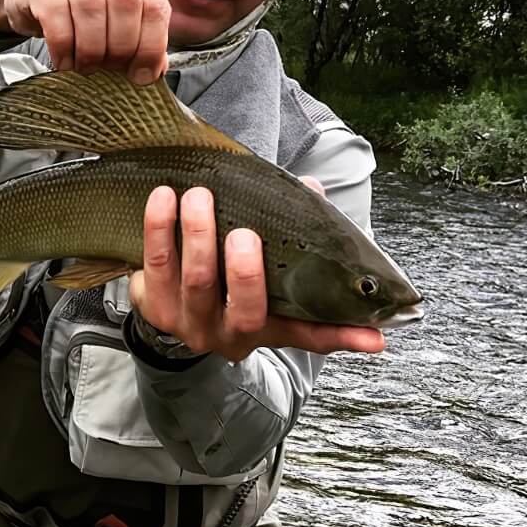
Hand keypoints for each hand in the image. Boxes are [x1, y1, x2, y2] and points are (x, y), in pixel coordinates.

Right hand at [0, 0, 169, 83]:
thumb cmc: (83, 12)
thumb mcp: (119, 23)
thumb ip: (142, 42)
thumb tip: (153, 72)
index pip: (155, 5)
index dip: (151, 46)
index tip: (140, 75)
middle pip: (125, 2)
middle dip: (120, 46)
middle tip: (109, 69)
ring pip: (90, 6)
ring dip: (91, 48)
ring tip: (86, 67)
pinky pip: (55, 13)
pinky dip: (63, 45)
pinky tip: (64, 60)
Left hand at [129, 180, 385, 359]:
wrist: (170, 306)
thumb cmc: (227, 282)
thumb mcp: (263, 273)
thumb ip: (293, 236)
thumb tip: (314, 190)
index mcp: (265, 328)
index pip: (310, 334)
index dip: (343, 335)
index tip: (375, 334)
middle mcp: (228, 333)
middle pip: (243, 308)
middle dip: (244, 271)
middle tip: (244, 232)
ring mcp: (188, 321)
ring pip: (193, 280)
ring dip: (195, 235)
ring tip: (197, 195)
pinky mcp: (151, 303)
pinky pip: (153, 263)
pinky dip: (157, 227)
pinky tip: (162, 196)